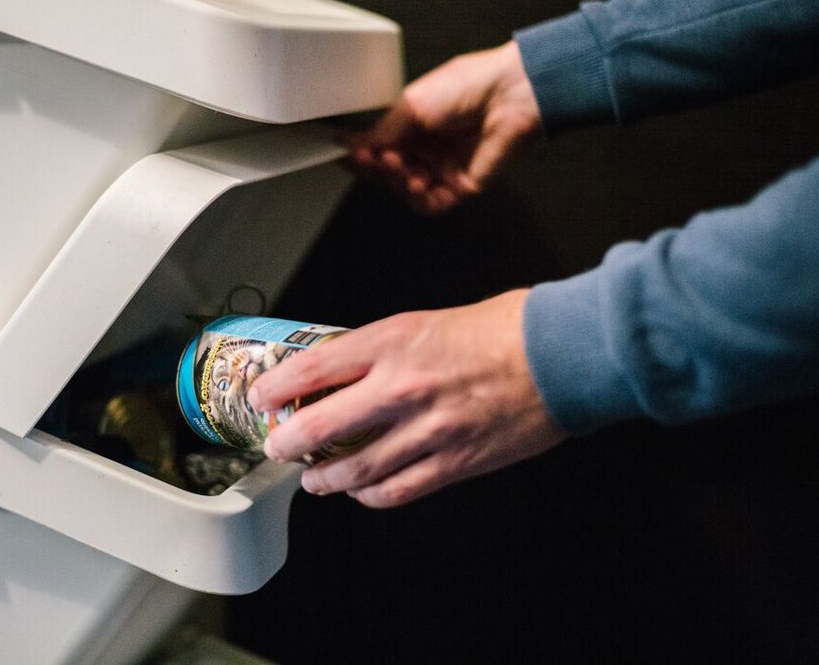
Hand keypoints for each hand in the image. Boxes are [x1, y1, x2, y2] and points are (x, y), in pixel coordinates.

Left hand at [247, 290, 565, 507]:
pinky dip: (370, 496)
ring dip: (323, 478)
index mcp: (391, 342)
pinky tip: (362, 492)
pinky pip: (396, 491)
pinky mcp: (454, 462)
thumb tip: (338, 372)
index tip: (260, 398)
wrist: (558, 354)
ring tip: (313, 479)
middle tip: (275, 447)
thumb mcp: (423, 321)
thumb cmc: (499, 329)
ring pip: (353, 469)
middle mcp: (401, 387)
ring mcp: (426, 430)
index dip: (275, 388)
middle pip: (319, 427)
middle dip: (286, 443)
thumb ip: (378, 349)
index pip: (312, 368)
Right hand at [348, 41, 541, 213]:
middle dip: (376, 167)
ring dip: (396, 181)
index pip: (380, 148)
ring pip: (405, 190)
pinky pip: (431, 205)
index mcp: (415, 124)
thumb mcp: (411, 104)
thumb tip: (351, 142)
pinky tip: (416, 182)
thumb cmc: (469, 86)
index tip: (346, 153)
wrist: (509, 94)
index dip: (362, 154)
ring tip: (398, 164)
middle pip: (389, 172)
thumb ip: (380, 130)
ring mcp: (445, 168)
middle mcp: (429, 148)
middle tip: (369, 158)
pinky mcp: (462, 186)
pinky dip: (418, 198)